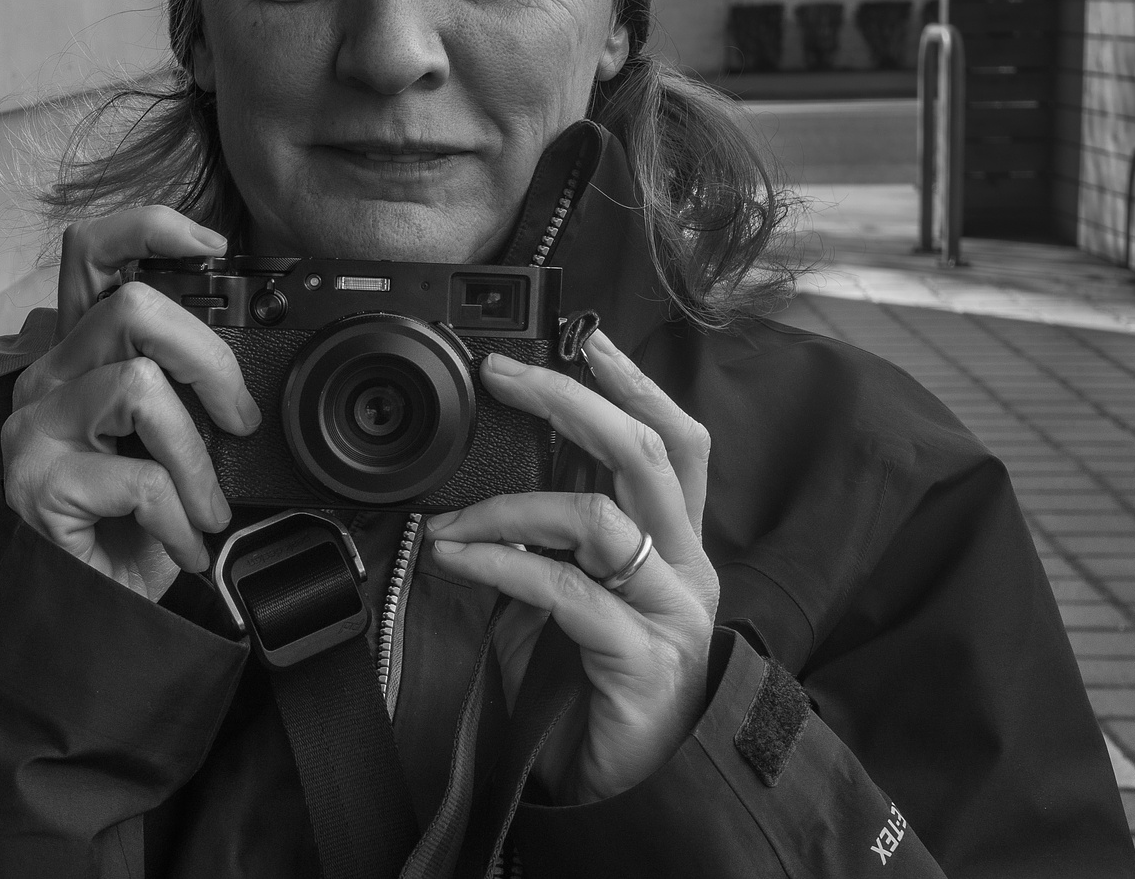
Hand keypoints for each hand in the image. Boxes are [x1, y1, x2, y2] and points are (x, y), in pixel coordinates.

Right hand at [0, 207, 259, 598]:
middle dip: (211, 358)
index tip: (213, 245)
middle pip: (132, 306)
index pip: (90, 251)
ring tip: (204, 506)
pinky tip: (180, 543)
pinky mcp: (35, 484)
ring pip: (140, 387)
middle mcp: (46, 378)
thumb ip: (188, 394)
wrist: (90, 618)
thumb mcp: (168, 446)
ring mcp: (33, 428)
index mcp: (80, 356)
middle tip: (236, 419)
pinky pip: (138, 478)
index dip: (150, 226)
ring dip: (195, 458)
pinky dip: (179, 517)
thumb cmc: (130, 530)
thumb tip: (253, 370)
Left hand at [427, 329, 719, 803]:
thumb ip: (566, 543)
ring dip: (507, 504)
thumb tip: (502, 479)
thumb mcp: (589, 600)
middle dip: (571, 400)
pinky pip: (564, 591)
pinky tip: (456, 560)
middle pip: (644, 454)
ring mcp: (671, 614)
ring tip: (447, 522)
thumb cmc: (603, 697)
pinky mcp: (641, 660)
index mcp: (679, 549)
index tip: (587, 339)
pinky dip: (500, 565)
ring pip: (597, 517)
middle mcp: (687, 570)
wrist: (640, 797)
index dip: (637, 384)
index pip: (677, 442)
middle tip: (502, 375)